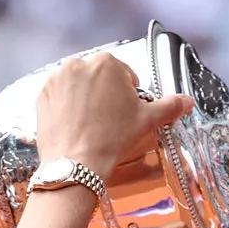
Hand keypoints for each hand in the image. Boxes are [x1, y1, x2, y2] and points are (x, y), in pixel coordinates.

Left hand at [36, 53, 193, 181]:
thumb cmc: (113, 139)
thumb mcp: (146, 121)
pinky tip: (75, 126)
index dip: (128, 95)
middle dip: (105, 95)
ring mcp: (56, 79)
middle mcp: (78, 64)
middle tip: (109, 122)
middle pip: (98, 78)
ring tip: (91, 126)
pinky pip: (58, 98)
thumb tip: (187, 102)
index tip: (126, 113)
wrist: (76, 164)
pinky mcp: (41, 96)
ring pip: (77, 87)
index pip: (124, 75)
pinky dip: (66, 108)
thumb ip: (169, 106)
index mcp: (106, 63)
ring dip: (85, 100)